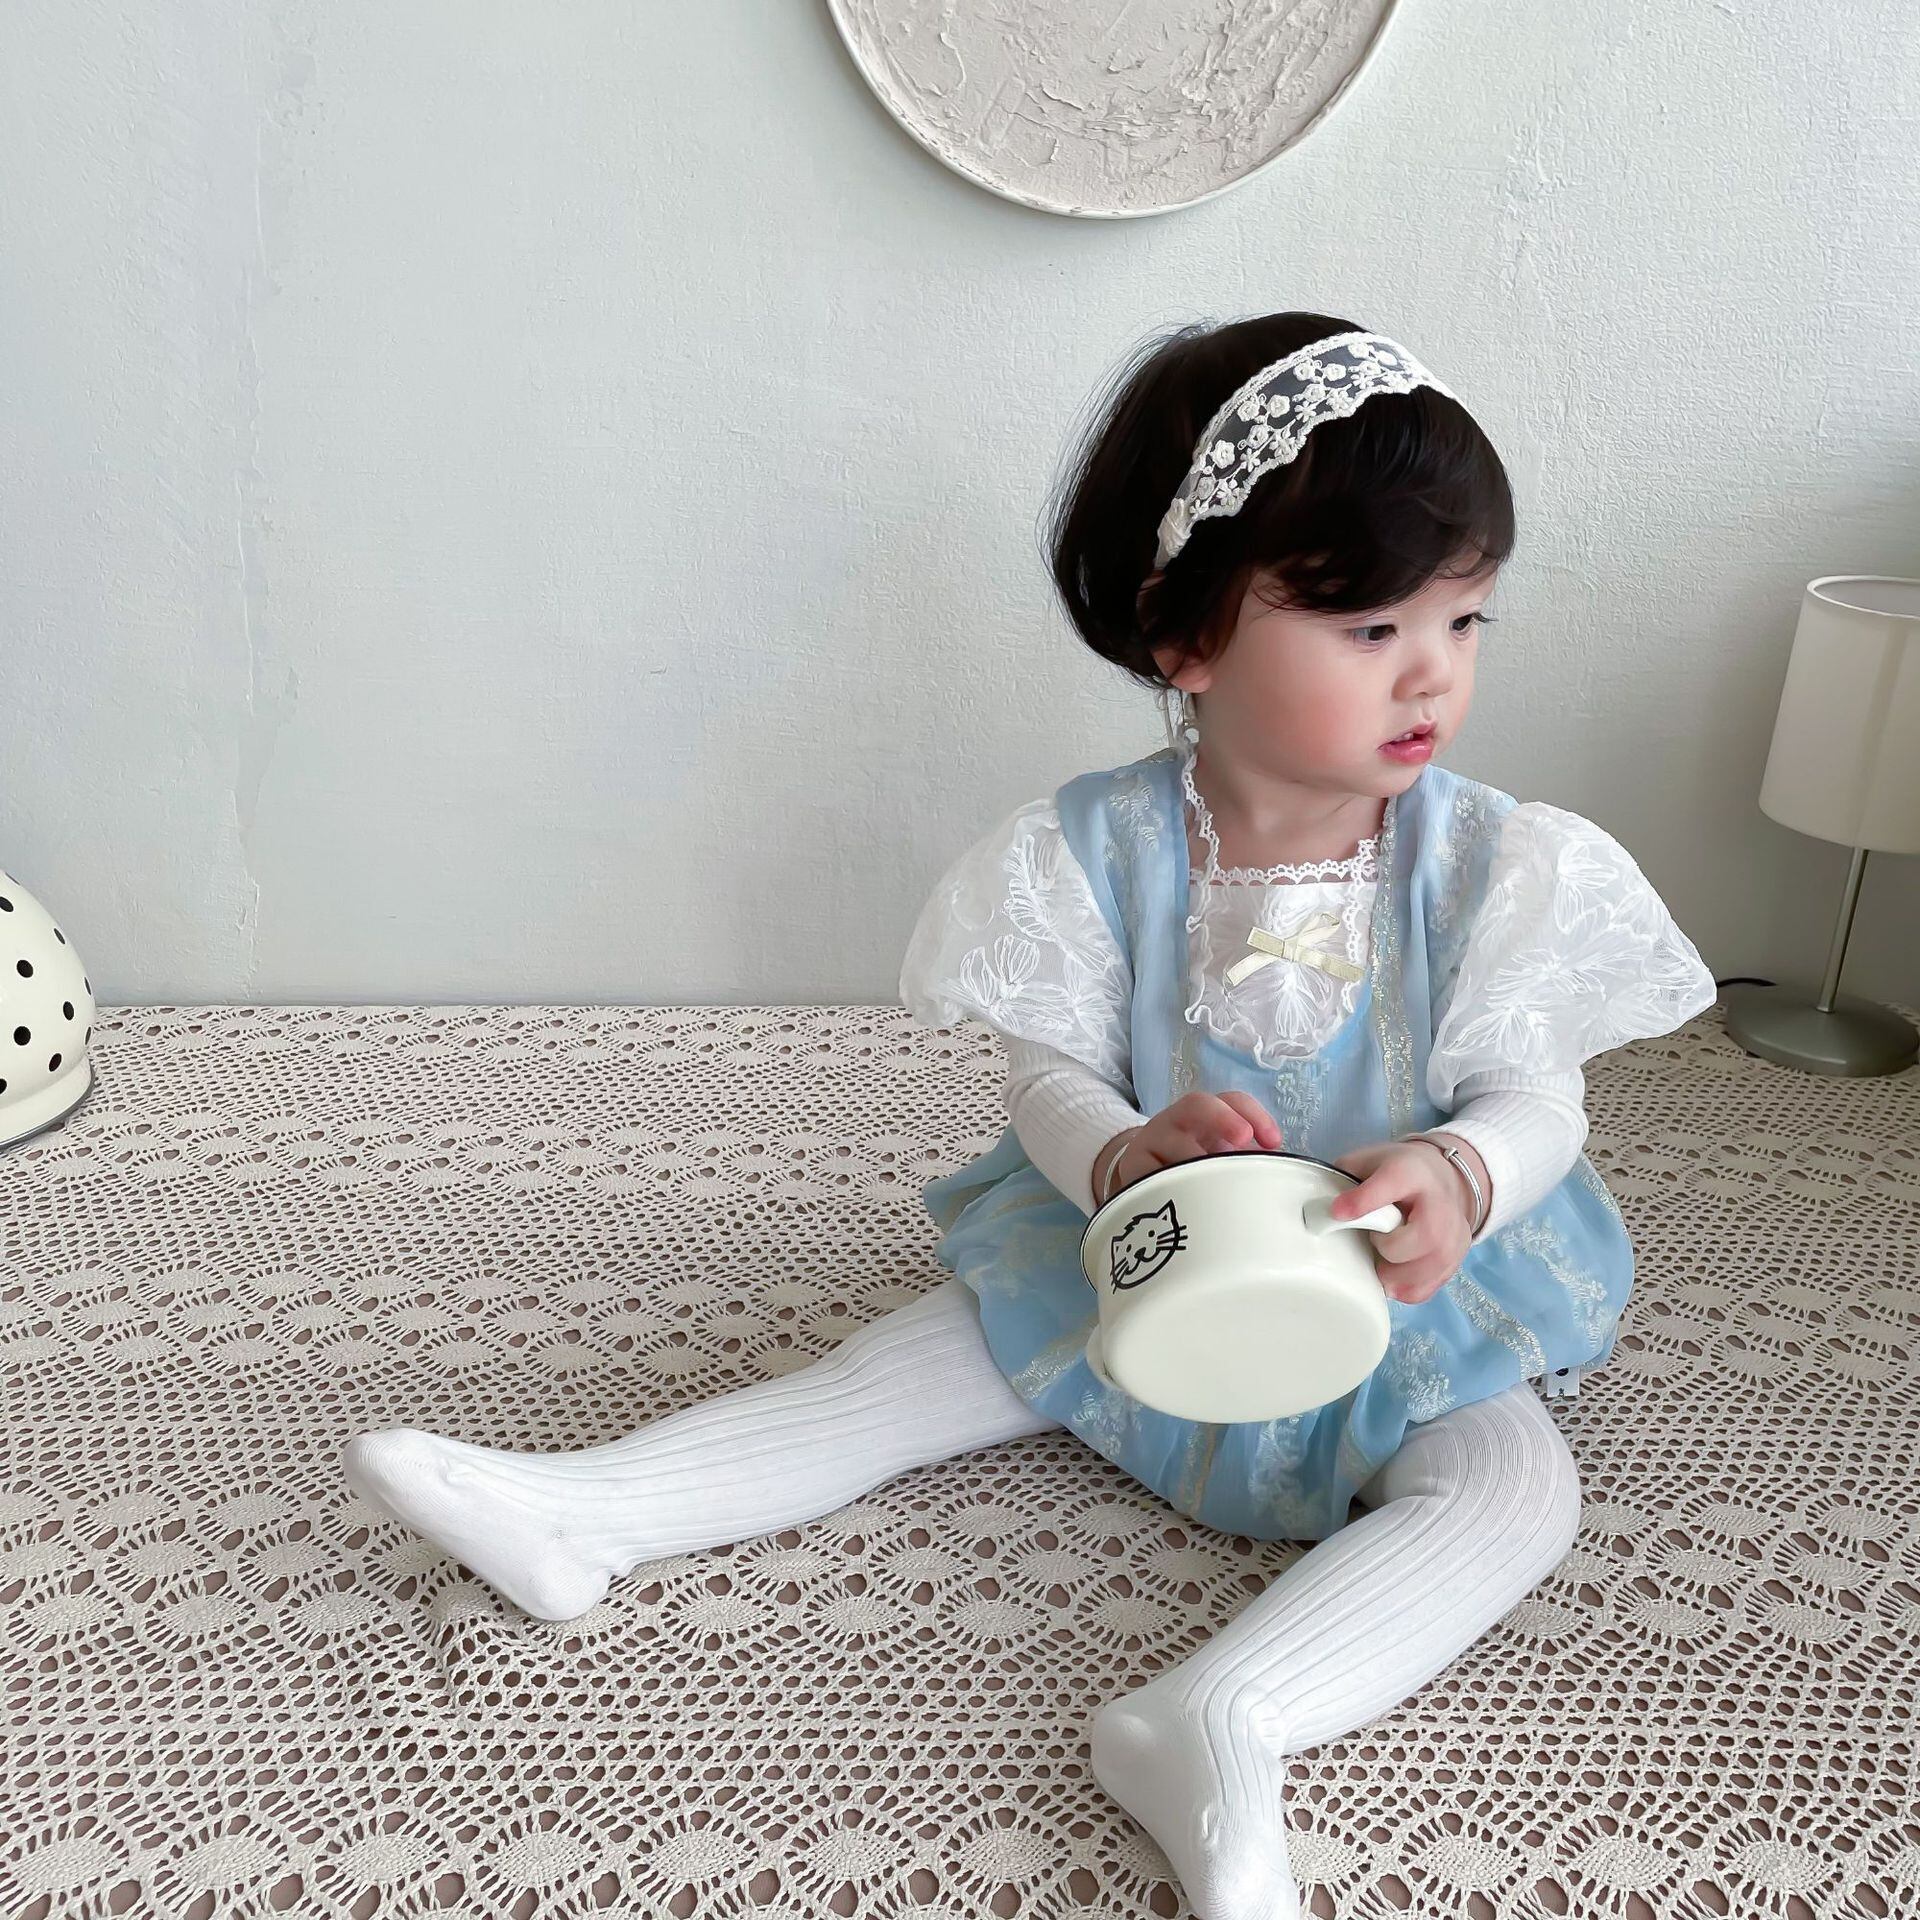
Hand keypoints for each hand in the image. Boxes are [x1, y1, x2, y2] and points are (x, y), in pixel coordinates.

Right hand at [1098, 1092, 1283, 1200]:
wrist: (1141, 1177)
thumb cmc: (1190, 1167)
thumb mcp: (1218, 1157)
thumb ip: (1246, 1161)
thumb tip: (1284, 1178)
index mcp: (1204, 1115)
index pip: (1231, 1100)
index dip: (1254, 1113)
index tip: (1273, 1141)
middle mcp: (1176, 1120)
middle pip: (1197, 1104)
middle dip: (1223, 1118)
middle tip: (1244, 1140)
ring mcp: (1152, 1141)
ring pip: (1175, 1143)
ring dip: (1200, 1163)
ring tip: (1216, 1188)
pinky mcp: (1133, 1168)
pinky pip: (1152, 1175)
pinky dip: (1172, 1188)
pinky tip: (1187, 1204)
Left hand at [1326, 1136, 1479, 1303]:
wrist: (1441, 1179)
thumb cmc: (1395, 1171)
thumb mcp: (1367, 1162)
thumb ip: (1342, 1179)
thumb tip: (1316, 1211)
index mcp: (1412, 1171)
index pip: (1393, 1183)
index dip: (1364, 1201)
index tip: (1336, 1212)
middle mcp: (1441, 1203)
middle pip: (1421, 1238)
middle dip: (1388, 1247)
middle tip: (1375, 1240)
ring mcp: (1455, 1234)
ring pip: (1427, 1268)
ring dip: (1393, 1273)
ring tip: (1381, 1259)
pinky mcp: (1455, 1259)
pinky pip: (1426, 1288)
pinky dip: (1403, 1289)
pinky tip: (1393, 1274)